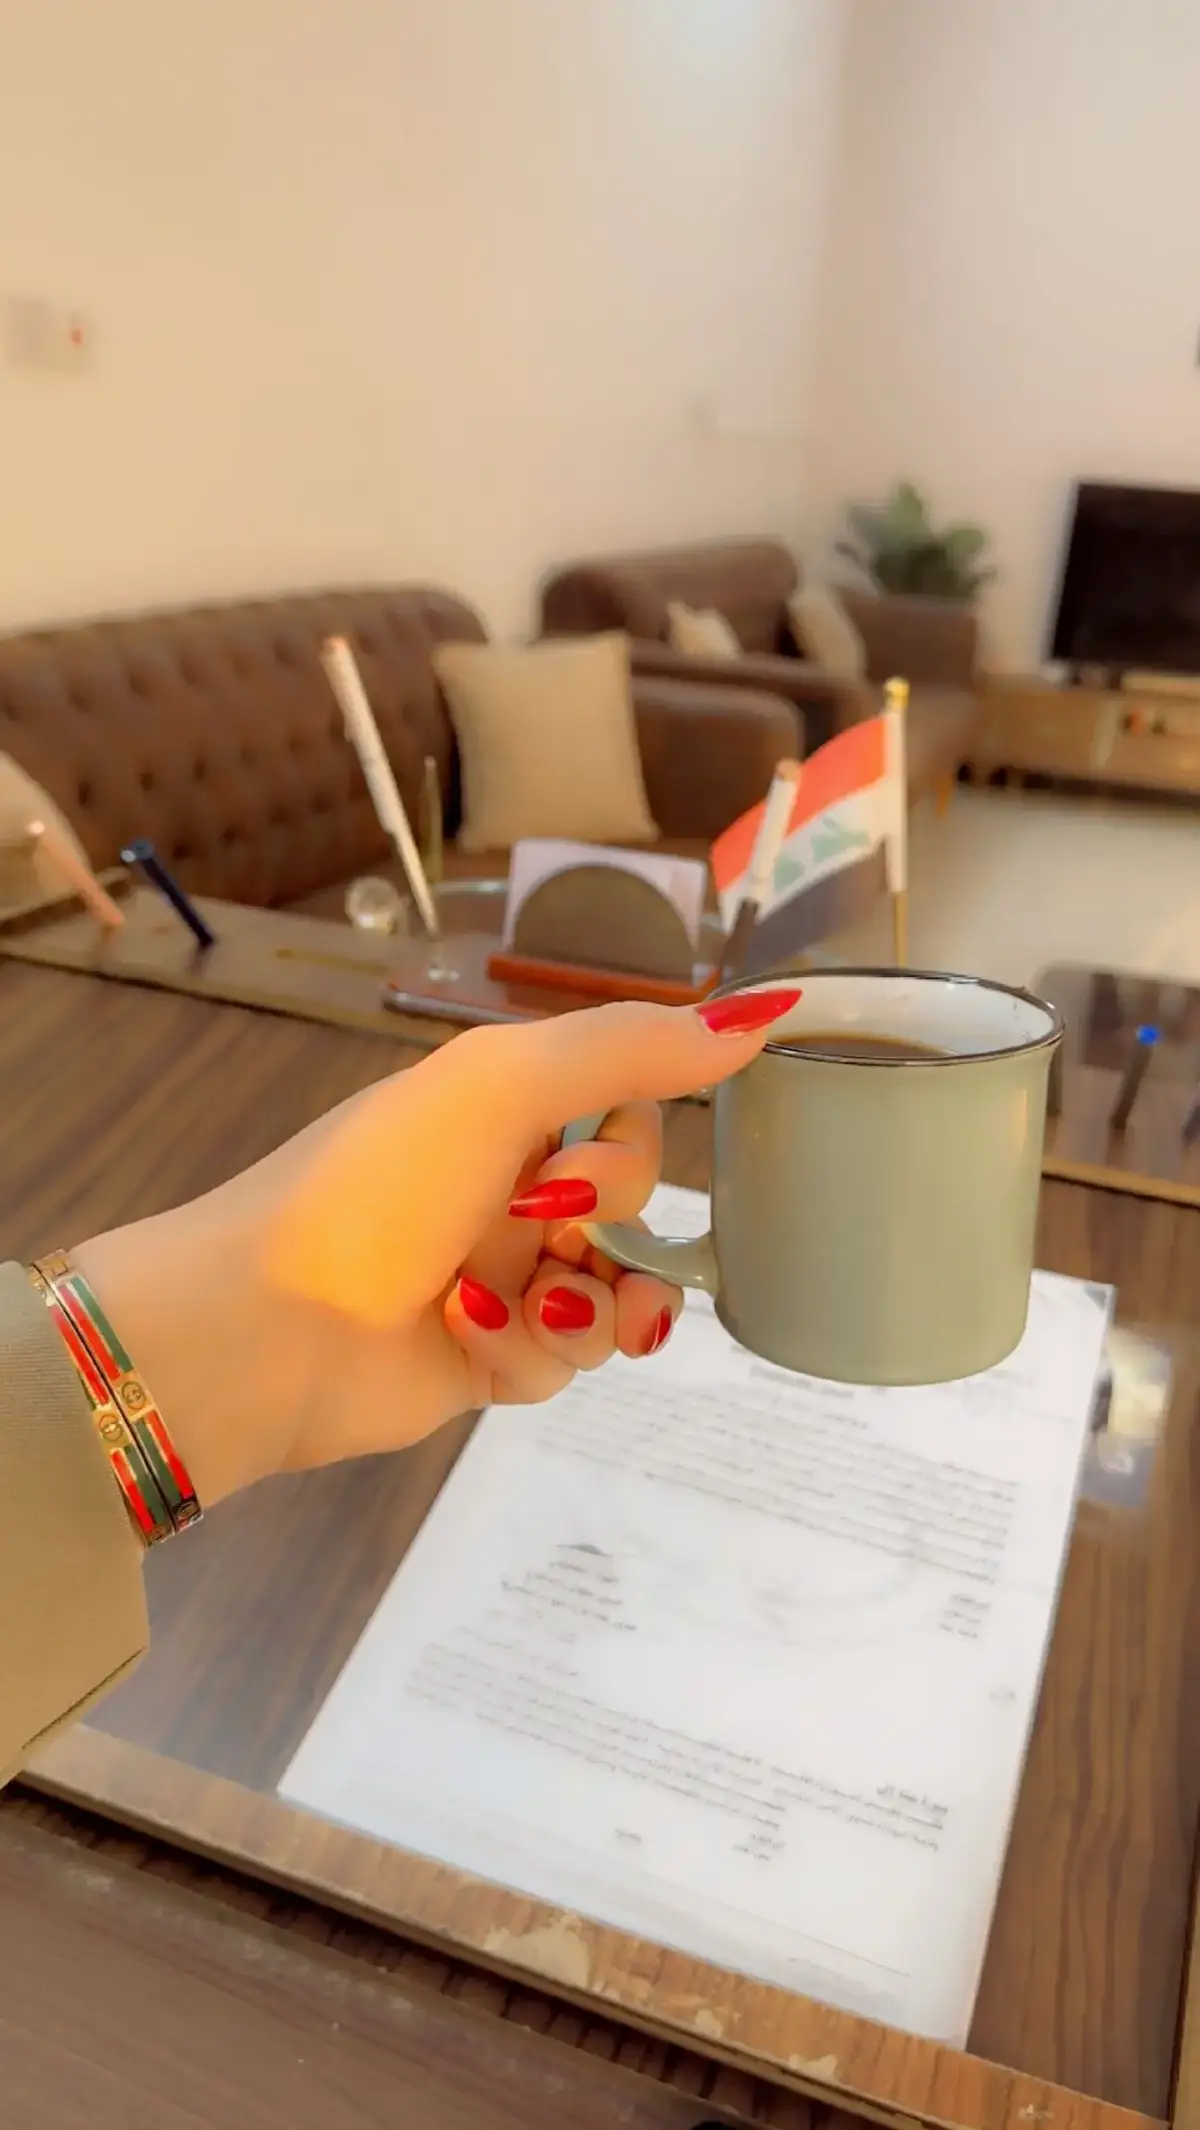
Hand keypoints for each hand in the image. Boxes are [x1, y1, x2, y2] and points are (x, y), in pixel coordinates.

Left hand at [72, 988, 798, 1505]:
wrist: (267, 1327)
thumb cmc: (377, 1187)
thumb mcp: (503, 1083)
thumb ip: (632, 1048)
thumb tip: (761, 1013)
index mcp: (501, 1110)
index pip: (631, 1112)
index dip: (633, 1144)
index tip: (585, 1164)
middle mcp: (507, 1187)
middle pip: (638, 1207)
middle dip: (615, 1224)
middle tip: (547, 1229)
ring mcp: (502, 1278)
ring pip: (619, 1294)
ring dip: (598, 1304)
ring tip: (551, 1309)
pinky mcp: (492, 1360)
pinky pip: (569, 1360)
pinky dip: (534, 1349)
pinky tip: (472, 1334)